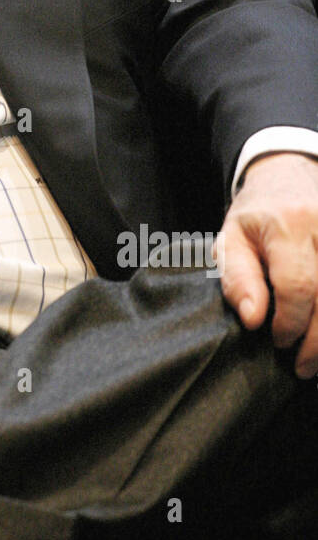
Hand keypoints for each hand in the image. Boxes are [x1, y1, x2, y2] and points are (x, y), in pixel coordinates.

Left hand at [216, 152, 317, 376]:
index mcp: (287, 224)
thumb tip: (253, 319)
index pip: (297, 285)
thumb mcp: (231, 239)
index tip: (278, 341)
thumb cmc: (257, 215)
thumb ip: (238, 279)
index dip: (290, 323)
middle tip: (301, 366)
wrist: (287, 173)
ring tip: (317, 360)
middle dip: (316, 341)